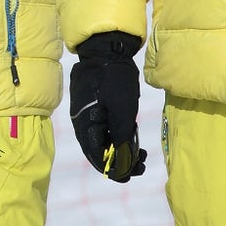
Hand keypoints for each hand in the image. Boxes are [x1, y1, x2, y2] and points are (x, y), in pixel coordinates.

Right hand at [69, 31, 146, 182]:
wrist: (105, 49)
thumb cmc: (115, 79)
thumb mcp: (123, 110)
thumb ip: (122, 137)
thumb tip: (123, 162)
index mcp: (85, 125)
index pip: (97, 156)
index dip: (114, 170)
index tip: (131, 175)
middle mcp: (82, 123)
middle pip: (99, 151)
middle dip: (121, 162)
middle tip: (143, 165)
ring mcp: (87, 115)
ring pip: (103, 141)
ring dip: (121, 150)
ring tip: (142, 153)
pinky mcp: (94, 108)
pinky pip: (104, 130)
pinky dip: (118, 137)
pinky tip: (133, 138)